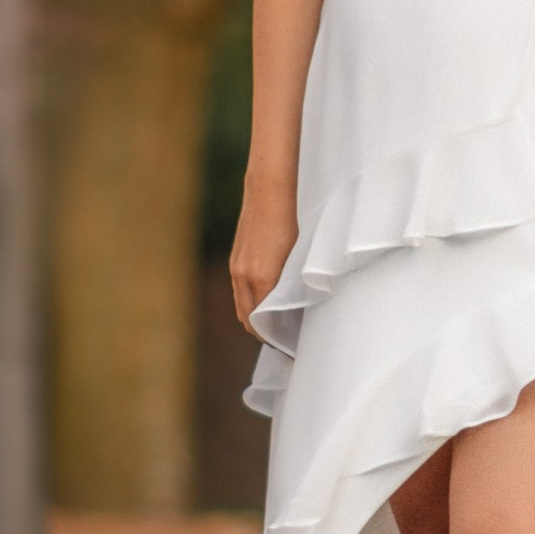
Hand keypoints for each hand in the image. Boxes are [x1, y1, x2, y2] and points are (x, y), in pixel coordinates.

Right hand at [229, 182, 299, 335]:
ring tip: (276, 324)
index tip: (289, 344)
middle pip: (247, 319)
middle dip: (263, 333)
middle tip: (284, 340)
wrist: (269, 189)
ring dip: (254, 319)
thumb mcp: (298, 254)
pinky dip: (249, 302)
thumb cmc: (292, 219)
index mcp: (261, 277)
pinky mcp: (236, 258)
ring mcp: (236, 267)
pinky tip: (265, 301)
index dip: (274, 337)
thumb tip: (298, 305)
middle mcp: (243, 275)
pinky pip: (239, 291)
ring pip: (241, 305)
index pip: (262, 322)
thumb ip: (293, 282)